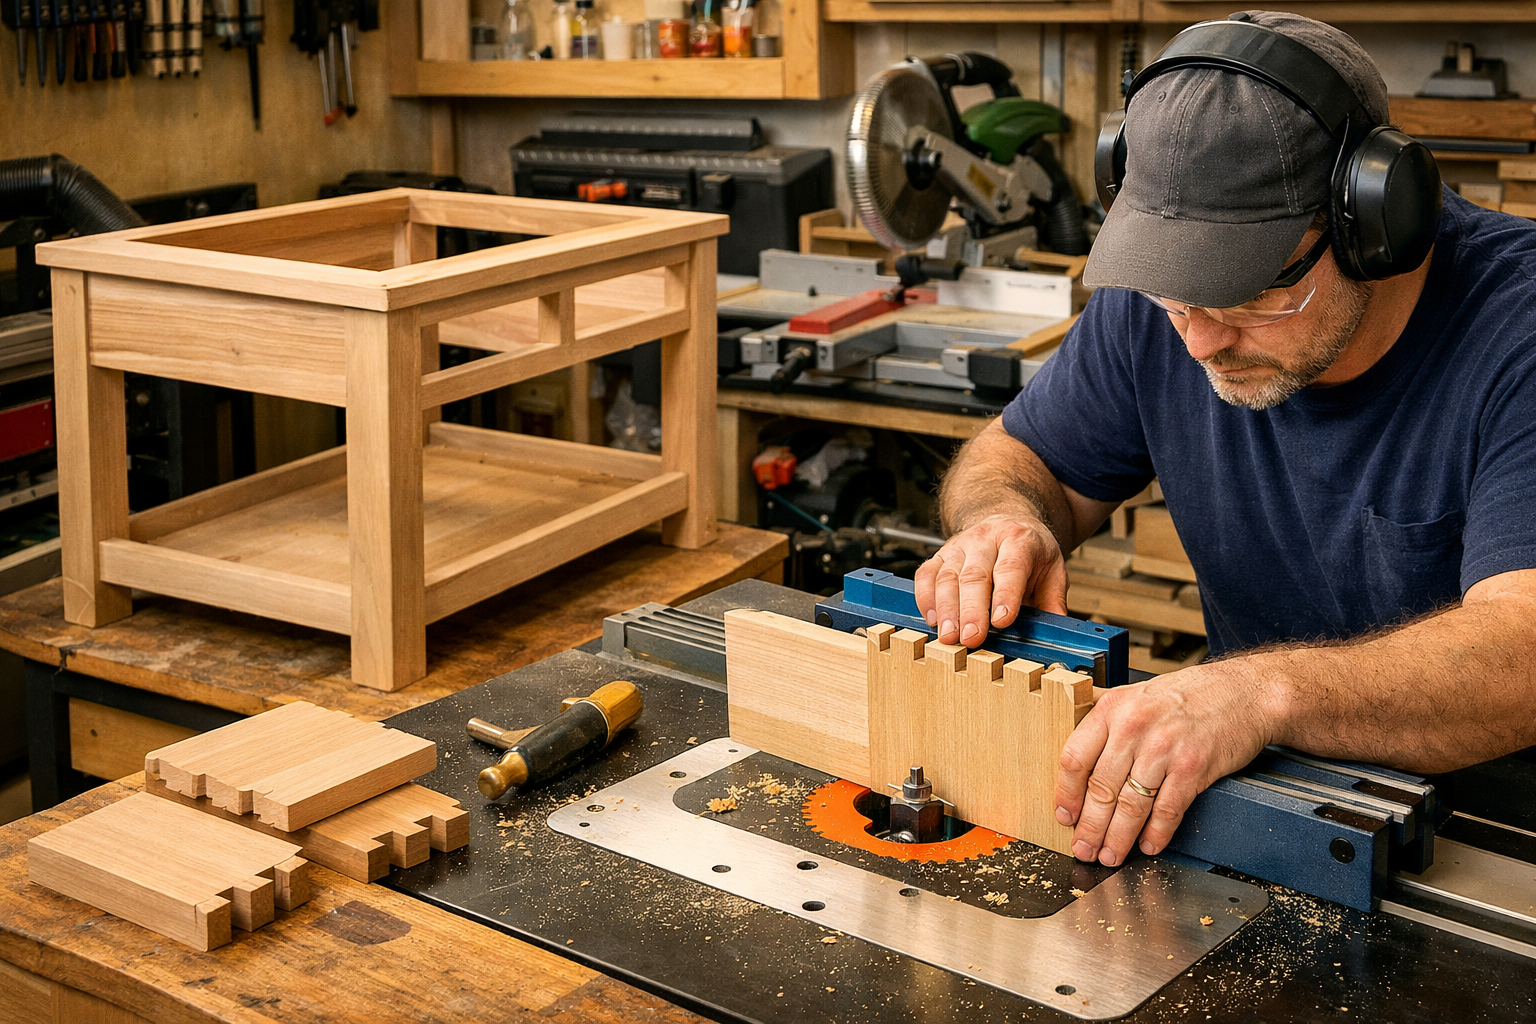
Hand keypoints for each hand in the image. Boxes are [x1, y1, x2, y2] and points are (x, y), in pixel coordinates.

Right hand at [913, 513, 1066, 647]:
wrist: (1006, 520)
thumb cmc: (1028, 551)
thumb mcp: (1052, 568)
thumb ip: (1054, 599)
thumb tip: (1057, 628)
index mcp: (1019, 540)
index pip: (1011, 567)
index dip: (1006, 594)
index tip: (1002, 621)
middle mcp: (986, 539)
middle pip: (975, 575)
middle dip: (972, 609)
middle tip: (971, 637)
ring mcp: (959, 546)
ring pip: (948, 577)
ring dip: (946, 609)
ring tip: (949, 636)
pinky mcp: (940, 554)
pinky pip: (926, 575)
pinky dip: (926, 598)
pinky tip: (932, 620)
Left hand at [1054, 662, 1273, 865]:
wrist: (1243, 692)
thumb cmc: (1189, 694)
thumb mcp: (1137, 694)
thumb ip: (1105, 716)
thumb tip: (1072, 737)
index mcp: (1113, 708)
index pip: (1075, 758)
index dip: (1066, 794)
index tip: (1064, 817)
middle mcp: (1134, 727)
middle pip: (1101, 789)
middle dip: (1090, 827)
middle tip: (1084, 848)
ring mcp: (1165, 748)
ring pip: (1132, 805)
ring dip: (1118, 838)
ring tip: (1111, 855)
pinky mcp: (1194, 767)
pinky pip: (1167, 810)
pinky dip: (1157, 834)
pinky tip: (1149, 845)